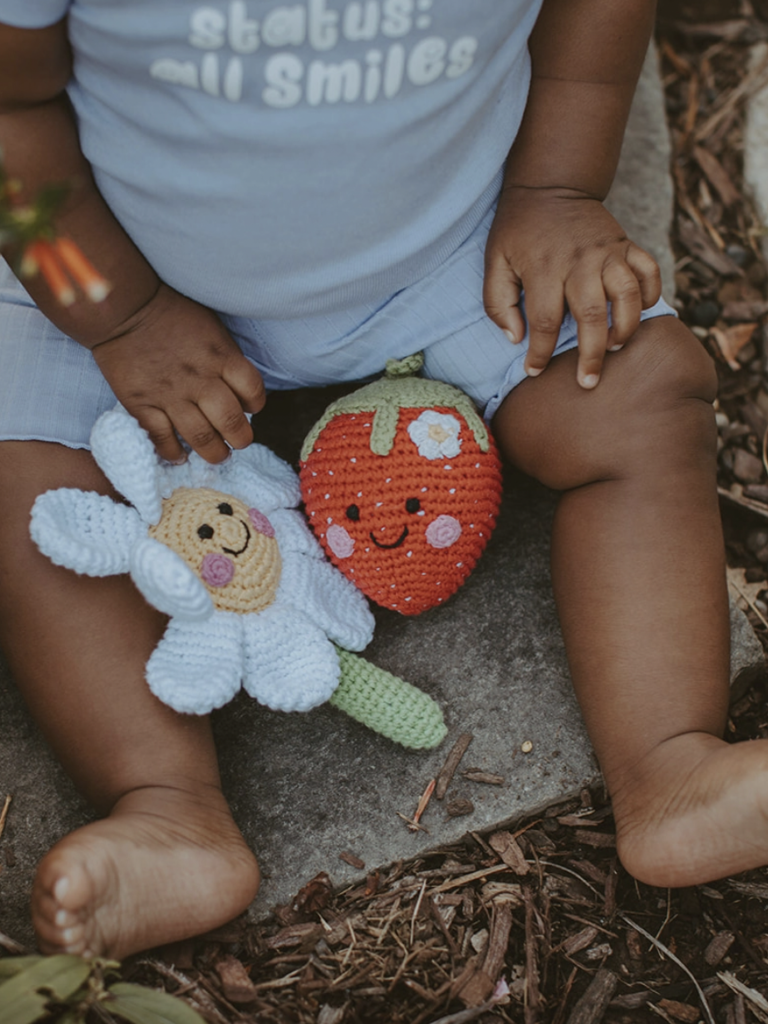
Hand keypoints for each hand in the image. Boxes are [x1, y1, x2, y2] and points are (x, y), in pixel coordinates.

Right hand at [90, 284, 265, 462]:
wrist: (123, 309)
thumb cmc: (171, 314)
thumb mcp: (211, 327)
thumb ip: (225, 357)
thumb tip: (236, 387)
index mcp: (220, 357)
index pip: (252, 391)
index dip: (255, 404)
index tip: (249, 408)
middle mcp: (199, 380)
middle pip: (231, 421)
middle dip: (241, 438)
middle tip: (238, 441)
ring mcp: (170, 395)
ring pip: (200, 436)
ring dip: (214, 452)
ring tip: (217, 455)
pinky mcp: (142, 404)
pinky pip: (162, 438)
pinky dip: (173, 452)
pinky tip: (179, 455)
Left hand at [483, 186, 660, 387]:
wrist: (550, 186)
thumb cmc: (518, 231)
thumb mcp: (495, 263)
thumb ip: (498, 303)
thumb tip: (516, 338)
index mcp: (544, 269)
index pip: (546, 322)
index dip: (541, 353)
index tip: (535, 371)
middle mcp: (580, 262)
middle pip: (592, 317)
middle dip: (590, 355)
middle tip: (588, 381)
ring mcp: (607, 252)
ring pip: (628, 296)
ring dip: (625, 327)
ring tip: (615, 347)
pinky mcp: (626, 244)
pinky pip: (649, 271)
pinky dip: (651, 293)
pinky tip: (640, 312)